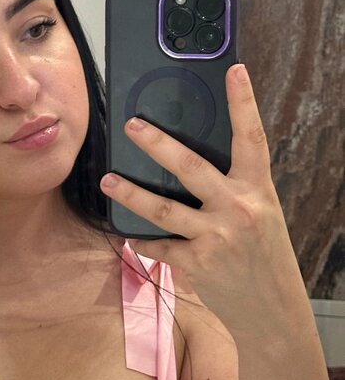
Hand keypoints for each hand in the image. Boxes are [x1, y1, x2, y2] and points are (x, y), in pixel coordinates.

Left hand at [100, 64, 306, 334]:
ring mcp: (216, 236)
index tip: (234, 71)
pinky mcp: (197, 264)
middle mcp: (237, 208)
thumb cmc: (263, 253)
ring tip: (107, 180)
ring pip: (163, 208)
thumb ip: (233, 186)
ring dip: (130, 194)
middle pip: (191, 166)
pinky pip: (159, 246)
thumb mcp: (260, 211)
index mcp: (257, 189)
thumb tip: (190, 160)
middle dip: (157, 144)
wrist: (273, 308)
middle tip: (132, 124)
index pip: (252, 137)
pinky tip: (125, 233)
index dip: (244, 103)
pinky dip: (140, 239)